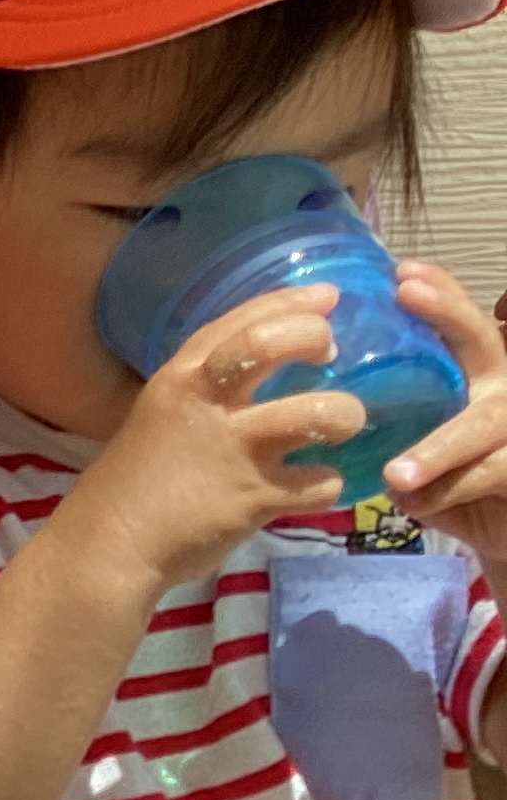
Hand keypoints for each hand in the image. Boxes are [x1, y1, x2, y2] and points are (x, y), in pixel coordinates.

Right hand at [62, 285, 354, 595]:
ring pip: (317, 414)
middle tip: (331, 353)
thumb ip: (204, 397)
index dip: (288, 302)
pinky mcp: (253, 497)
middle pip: (271, 345)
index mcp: (178, 381)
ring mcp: (233, 450)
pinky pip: (319, 483)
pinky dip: (329, 483)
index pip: (239, 322)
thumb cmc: (131, 485)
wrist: (106, 546)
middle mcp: (205, 404)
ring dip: (345, 415)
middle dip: (313, 337)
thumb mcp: (158, 420)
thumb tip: (259, 382)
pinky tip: (321, 484)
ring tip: (344, 425)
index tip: (326, 295)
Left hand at [379, 263, 506, 559]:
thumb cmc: (441, 479)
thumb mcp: (408, 440)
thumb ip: (382, 413)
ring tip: (394, 470)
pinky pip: (489, 473)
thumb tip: (311, 399)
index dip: (439, 292)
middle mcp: (497, 390)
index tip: (400, 272)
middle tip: (408, 295)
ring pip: (484, 422)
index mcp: (470, 374)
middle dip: (449, 316)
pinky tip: (411, 500)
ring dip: (439, 444)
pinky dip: (447, 489)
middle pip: (484, 343)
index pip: (458, 323)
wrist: (489, 528)